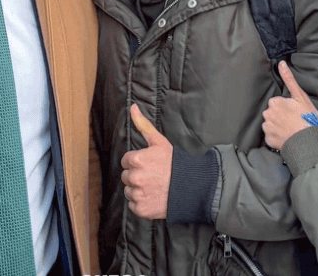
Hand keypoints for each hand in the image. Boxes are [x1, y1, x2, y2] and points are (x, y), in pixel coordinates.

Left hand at [120, 104, 172, 219]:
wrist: (191, 188)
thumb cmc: (174, 163)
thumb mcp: (159, 142)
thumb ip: (142, 124)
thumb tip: (132, 107)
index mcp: (136, 160)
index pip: (126, 161)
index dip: (138, 162)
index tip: (150, 164)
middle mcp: (134, 178)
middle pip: (126, 176)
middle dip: (137, 176)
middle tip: (153, 176)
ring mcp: (138, 195)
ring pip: (129, 191)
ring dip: (138, 190)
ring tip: (154, 187)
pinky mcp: (141, 209)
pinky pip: (133, 205)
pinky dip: (142, 204)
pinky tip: (154, 198)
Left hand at [262, 61, 317, 150]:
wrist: (310, 141)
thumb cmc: (307, 117)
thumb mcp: (300, 96)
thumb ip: (289, 79)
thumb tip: (281, 63)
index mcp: (274, 102)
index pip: (277, 103)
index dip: (286, 107)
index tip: (294, 112)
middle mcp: (267, 114)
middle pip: (272, 112)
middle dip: (280, 115)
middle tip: (293, 121)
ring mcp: (267, 128)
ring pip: (270, 124)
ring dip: (278, 126)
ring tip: (291, 129)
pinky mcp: (268, 140)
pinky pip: (270, 136)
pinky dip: (276, 137)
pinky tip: (286, 136)